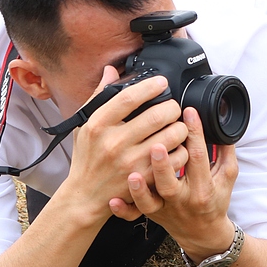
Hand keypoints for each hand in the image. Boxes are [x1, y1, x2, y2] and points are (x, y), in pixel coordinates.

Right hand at [62, 67, 189, 225]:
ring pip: (172, 135)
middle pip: (157, 115)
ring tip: (176, 126)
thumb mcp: (85, 125)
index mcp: (98, 125)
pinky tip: (175, 146)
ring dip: (180, 127)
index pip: (128, 98)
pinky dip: (181, 149)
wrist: (85, 196)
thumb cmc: (87, 158)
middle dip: (172, 107)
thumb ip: (99, 96)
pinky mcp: (145, 179)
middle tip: (173, 108)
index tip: (161, 82)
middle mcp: (114, 143)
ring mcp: (130, 163)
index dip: (150, 86)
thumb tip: (111, 70)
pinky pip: (176, 158)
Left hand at [110, 107, 239, 260]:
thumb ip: (226, 152)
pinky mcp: (152, 215)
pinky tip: (114, 200)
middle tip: (155, 144)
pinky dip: (124, 209)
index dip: (194, 133)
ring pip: (150, 202)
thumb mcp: (227, 177)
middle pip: (171, 183)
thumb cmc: (214, 200)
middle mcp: (182, 199)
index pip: (198, 157)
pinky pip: (135, 215)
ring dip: (140, 188)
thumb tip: (221, 125)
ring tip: (132, 174)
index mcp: (203, 187)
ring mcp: (164, 208)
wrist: (203, 233)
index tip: (188, 112)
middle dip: (163, 165)